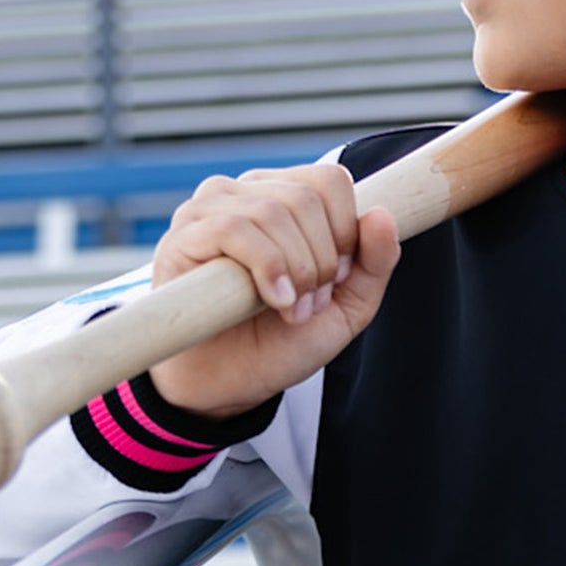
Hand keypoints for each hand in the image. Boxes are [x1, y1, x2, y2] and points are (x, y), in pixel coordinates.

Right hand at [146, 161, 400, 419]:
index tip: (337, 280)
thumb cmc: (283, 339)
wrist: (232, 384)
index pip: (330, 181)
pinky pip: (233, 228)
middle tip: (311, 303)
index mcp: (285, 197)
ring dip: (296, 269)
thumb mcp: (348, 306)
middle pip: (306, 198)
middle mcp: (245, 193)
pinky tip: (274, 300)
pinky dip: (266, 267)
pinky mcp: (182, 236)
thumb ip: (375, 263)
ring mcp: (208, 210)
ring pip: (272, 211)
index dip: (345, 233)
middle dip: (322, 260)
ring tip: (291, 310)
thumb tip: (382, 214)